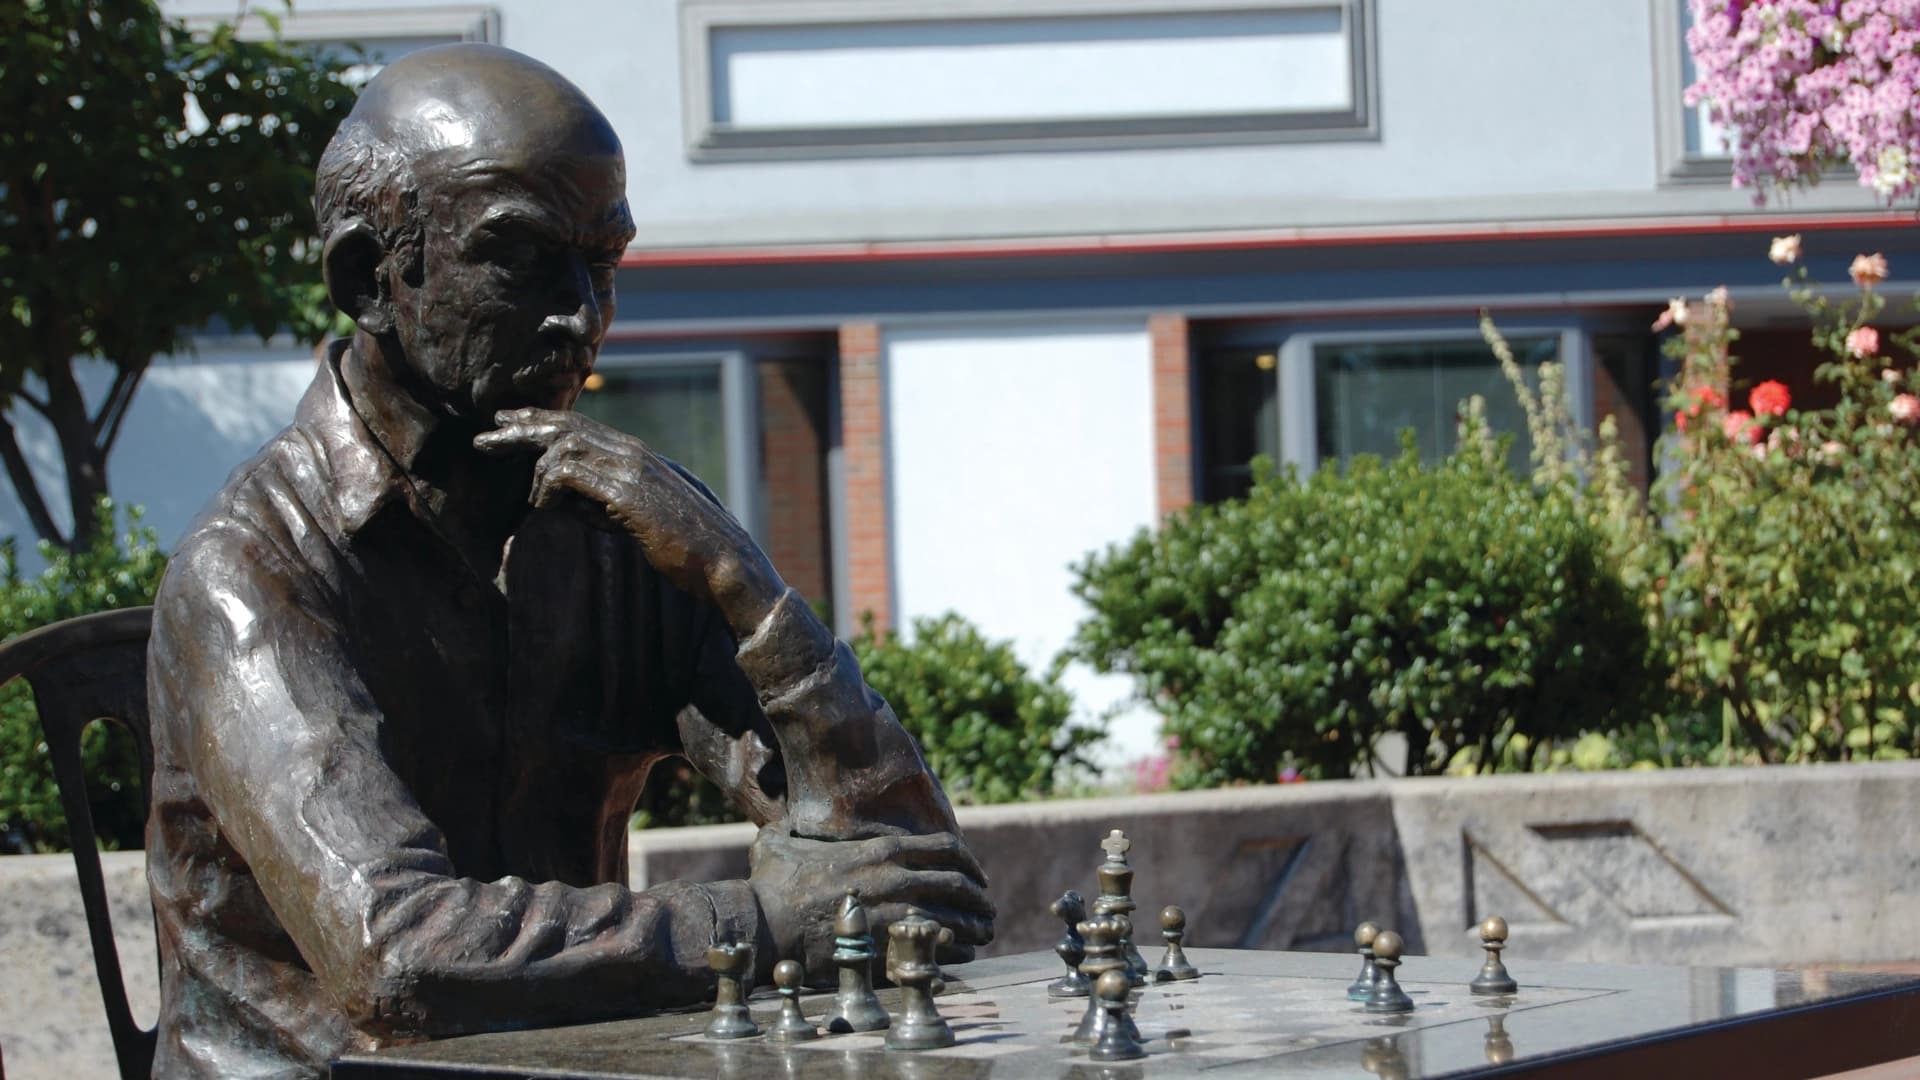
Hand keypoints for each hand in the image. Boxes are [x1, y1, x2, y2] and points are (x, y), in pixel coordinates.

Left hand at [474, 408, 780, 630]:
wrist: (724, 562)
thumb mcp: (638, 517)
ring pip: (563, 446)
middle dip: (520, 429)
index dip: (540, 422)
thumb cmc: (685, 547)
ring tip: (530, 499)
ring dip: (536, 472)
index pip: (579, 425)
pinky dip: (548, 490)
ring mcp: (631, 469)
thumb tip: (564, 501)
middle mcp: (633, 453)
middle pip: (564, 425)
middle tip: (484, 436)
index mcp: (638, 455)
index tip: (508, 424)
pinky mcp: (625, 492)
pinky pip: (568, 475)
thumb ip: (603, 502)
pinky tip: (547, 511)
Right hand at [748, 825, 994, 981]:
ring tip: (984, 933)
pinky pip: (937, 948)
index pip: (945, 847)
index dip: (968, 860)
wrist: (766, 927)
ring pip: (954, 917)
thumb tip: (782, 822)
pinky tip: (962, 955)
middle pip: (958, 883)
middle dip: (979, 896)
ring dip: (974, 926)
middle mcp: (895, 878)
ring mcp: (895, 912)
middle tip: (988, 907)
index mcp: (880, 850)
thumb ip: (792, 829)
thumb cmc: (772, 886)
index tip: (976, 873)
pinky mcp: (888, 946)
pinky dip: (956, 951)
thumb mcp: (781, 843)